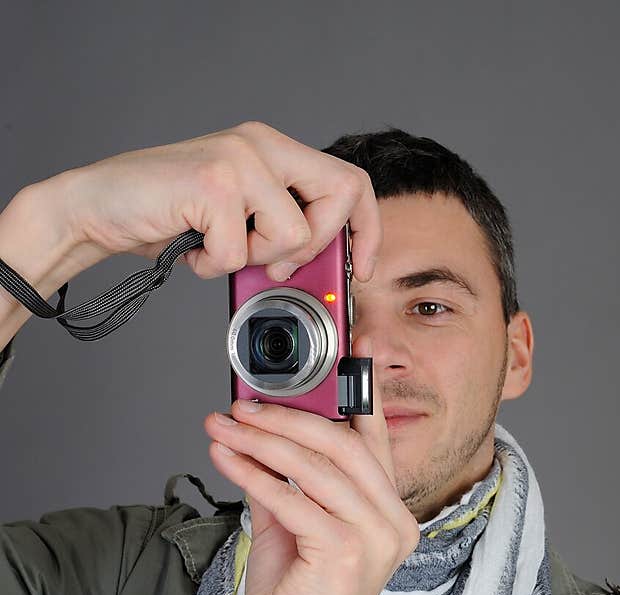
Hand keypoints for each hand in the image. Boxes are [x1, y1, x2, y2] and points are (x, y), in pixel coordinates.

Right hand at [53, 120, 380, 281]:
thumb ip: (284, 230)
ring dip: (253, 259)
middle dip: (314, 246)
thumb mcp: (241, 222)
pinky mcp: (215, 183)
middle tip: (271, 263)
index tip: (360, 268)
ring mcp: (239, 159)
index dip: (367, 229)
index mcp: (273, 150)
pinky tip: (191, 248)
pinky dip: (214, 266)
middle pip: (340, 197)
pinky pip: (242, 252)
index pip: (350, 182)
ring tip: (216, 246)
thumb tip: (333, 271)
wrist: (98, 208)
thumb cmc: (168, 218)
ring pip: (293, 234)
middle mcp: (261, 144)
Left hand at [203, 336, 419, 594]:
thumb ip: (285, 484)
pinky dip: (254, 473)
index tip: (327, 358)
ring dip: (262, 440)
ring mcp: (375, 538)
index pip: (373, 441)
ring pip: (318, 466)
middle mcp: (394, 523)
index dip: (354, 394)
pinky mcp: (346, 553)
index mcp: (390, 515)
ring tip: (223, 425)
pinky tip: (225, 458)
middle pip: (346, 444)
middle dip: (289, 416)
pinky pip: (293, 498)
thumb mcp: (291, 531)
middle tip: (242, 404)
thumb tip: (260, 437)